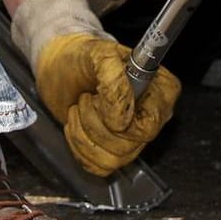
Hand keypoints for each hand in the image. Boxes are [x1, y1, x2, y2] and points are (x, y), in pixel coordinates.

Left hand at [11, 0, 178, 175]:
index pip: (149, 125)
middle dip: (95, 123)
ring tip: (79, 107)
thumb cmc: (82, 57)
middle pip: (129, 145)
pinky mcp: (113, 150)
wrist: (59, 66)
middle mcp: (153, 116)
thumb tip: (121, 115)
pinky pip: (99, 167)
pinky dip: (79, 146)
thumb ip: (113, 76)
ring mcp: (134, 137)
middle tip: (86, 98)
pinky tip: (77, 123)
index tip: (98, 98)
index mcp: (161, 91)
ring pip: (113, 159)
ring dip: (84, 133)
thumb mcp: (97, 54)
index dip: (120, 119)